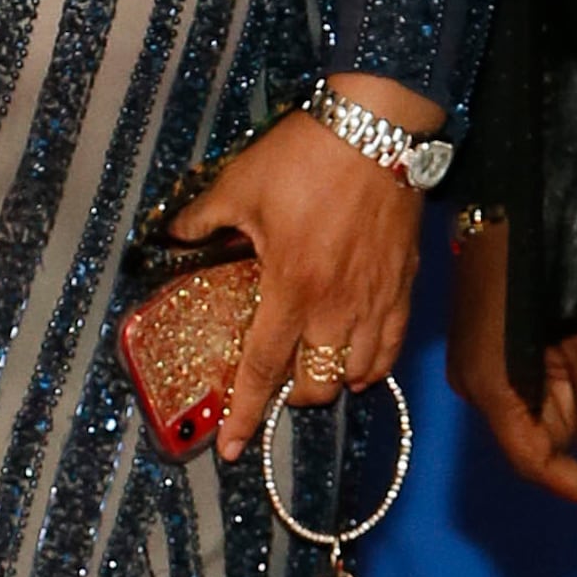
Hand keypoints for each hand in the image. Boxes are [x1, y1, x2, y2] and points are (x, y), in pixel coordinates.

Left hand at [175, 86, 434, 455]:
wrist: (377, 128)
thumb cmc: (304, 157)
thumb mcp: (239, 185)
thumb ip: (201, 220)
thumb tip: (172, 235)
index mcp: (290, 289)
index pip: (262, 369)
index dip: (242, 415)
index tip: (231, 448)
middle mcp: (336, 308)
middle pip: (316, 386)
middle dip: (292, 398)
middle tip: (276, 383)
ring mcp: (375, 300)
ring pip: (358, 375)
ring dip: (332, 382)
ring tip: (316, 371)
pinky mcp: (404, 286)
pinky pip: (391, 349)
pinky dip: (373, 366)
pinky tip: (359, 361)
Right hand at [448, 216, 576, 506]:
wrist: (504, 198)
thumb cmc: (540, 263)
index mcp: (491, 387)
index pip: (534, 461)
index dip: (576, 486)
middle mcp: (477, 384)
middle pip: (536, 436)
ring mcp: (480, 362)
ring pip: (538, 407)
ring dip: (575, 397)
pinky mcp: (487, 341)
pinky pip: (532, 379)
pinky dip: (563, 378)